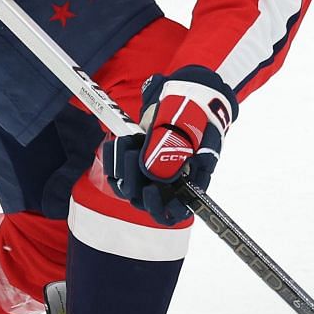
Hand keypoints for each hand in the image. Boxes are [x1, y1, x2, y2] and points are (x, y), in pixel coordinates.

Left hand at [101, 66, 236, 225]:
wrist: (192, 101)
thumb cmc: (201, 119)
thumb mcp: (200, 133)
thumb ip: (190, 152)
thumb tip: (174, 168)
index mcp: (188, 185)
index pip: (173, 212)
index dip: (160, 208)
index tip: (151, 189)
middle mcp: (166, 185)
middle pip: (143, 200)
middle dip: (133, 178)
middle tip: (133, 153)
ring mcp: (148, 175)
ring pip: (127, 186)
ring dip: (121, 166)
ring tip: (127, 140)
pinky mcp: (133, 164)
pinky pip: (116, 171)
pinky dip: (113, 158)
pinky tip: (117, 140)